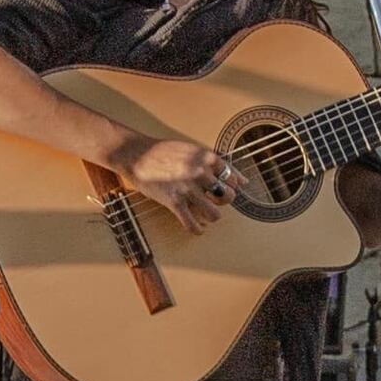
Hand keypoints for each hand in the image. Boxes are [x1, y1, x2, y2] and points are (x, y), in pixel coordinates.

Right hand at [115, 133, 232, 230]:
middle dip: (222, 201)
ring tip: (204, 212)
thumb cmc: (164, 152)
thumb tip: (243, 181)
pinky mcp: (174, 202)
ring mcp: (187, 188)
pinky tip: (197, 227)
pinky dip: (197, 230)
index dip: (228, 185)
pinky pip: (192, 224)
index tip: (220, 187)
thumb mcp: (193, 150)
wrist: (137, 154)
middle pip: (228, 197)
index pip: (233, 178)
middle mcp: (200, 172)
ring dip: (211, 216)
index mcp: (207, 158)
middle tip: (211, 199)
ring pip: (215, 214)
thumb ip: (217, 165)